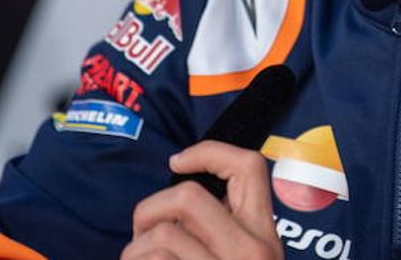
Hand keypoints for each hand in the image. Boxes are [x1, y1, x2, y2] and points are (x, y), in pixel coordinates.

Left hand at [120, 140, 283, 259]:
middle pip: (188, 196)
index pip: (249, 167)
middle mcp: (253, 252)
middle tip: (141, 233)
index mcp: (265, 236)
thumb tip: (178, 202)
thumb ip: (225, 231)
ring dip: (135, 249)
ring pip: (163, 234)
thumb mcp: (242, 258)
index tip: (177, 161)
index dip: (208, 151)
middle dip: (149, 209)